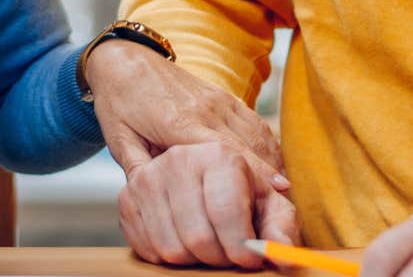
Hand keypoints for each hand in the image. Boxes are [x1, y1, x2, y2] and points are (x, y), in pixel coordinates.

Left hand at [85, 39, 287, 186]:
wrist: (124, 59)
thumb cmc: (118, 102)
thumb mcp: (120, 140)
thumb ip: (140, 171)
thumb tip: (155, 205)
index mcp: (178, 121)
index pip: (223, 151)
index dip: (252, 171)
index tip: (276, 191)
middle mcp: (206, 108)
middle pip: (247, 145)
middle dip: (269, 175)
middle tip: (285, 204)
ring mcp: (218, 100)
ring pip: (256, 134)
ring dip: (272, 164)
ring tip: (282, 194)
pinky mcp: (224, 96)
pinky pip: (254, 122)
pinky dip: (267, 146)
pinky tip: (273, 168)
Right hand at [117, 141, 299, 268]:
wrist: (198, 175)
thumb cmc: (240, 192)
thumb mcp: (266, 203)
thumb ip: (280, 228)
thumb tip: (285, 256)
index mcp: (218, 153)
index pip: (227, 213)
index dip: (241, 247)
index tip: (249, 259)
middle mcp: (178, 159)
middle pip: (199, 238)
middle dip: (219, 257)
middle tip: (227, 253)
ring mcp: (148, 179)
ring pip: (172, 249)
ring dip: (193, 259)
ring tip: (207, 243)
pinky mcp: (127, 198)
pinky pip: (148, 250)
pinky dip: (168, 257)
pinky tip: (183, 239)